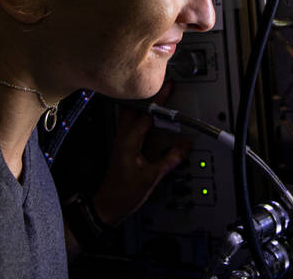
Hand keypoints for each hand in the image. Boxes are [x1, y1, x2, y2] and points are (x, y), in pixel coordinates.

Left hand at [90, 83, 190, 226]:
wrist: (108, 206)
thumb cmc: (123, 193)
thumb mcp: (152, 177)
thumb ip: (169, 159)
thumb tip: (184, 146)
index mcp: (129, 140)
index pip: (146, 113)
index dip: (159, 99)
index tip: (168, 87)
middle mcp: (122, 137)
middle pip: (133, 107)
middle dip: (148, 95)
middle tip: (162, 87)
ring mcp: (120, 141)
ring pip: (129, 114)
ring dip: (142, 104)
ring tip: (157, 98)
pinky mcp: (122, 146)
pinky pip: (130, 123)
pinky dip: (141, 115)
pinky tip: (149, 118)